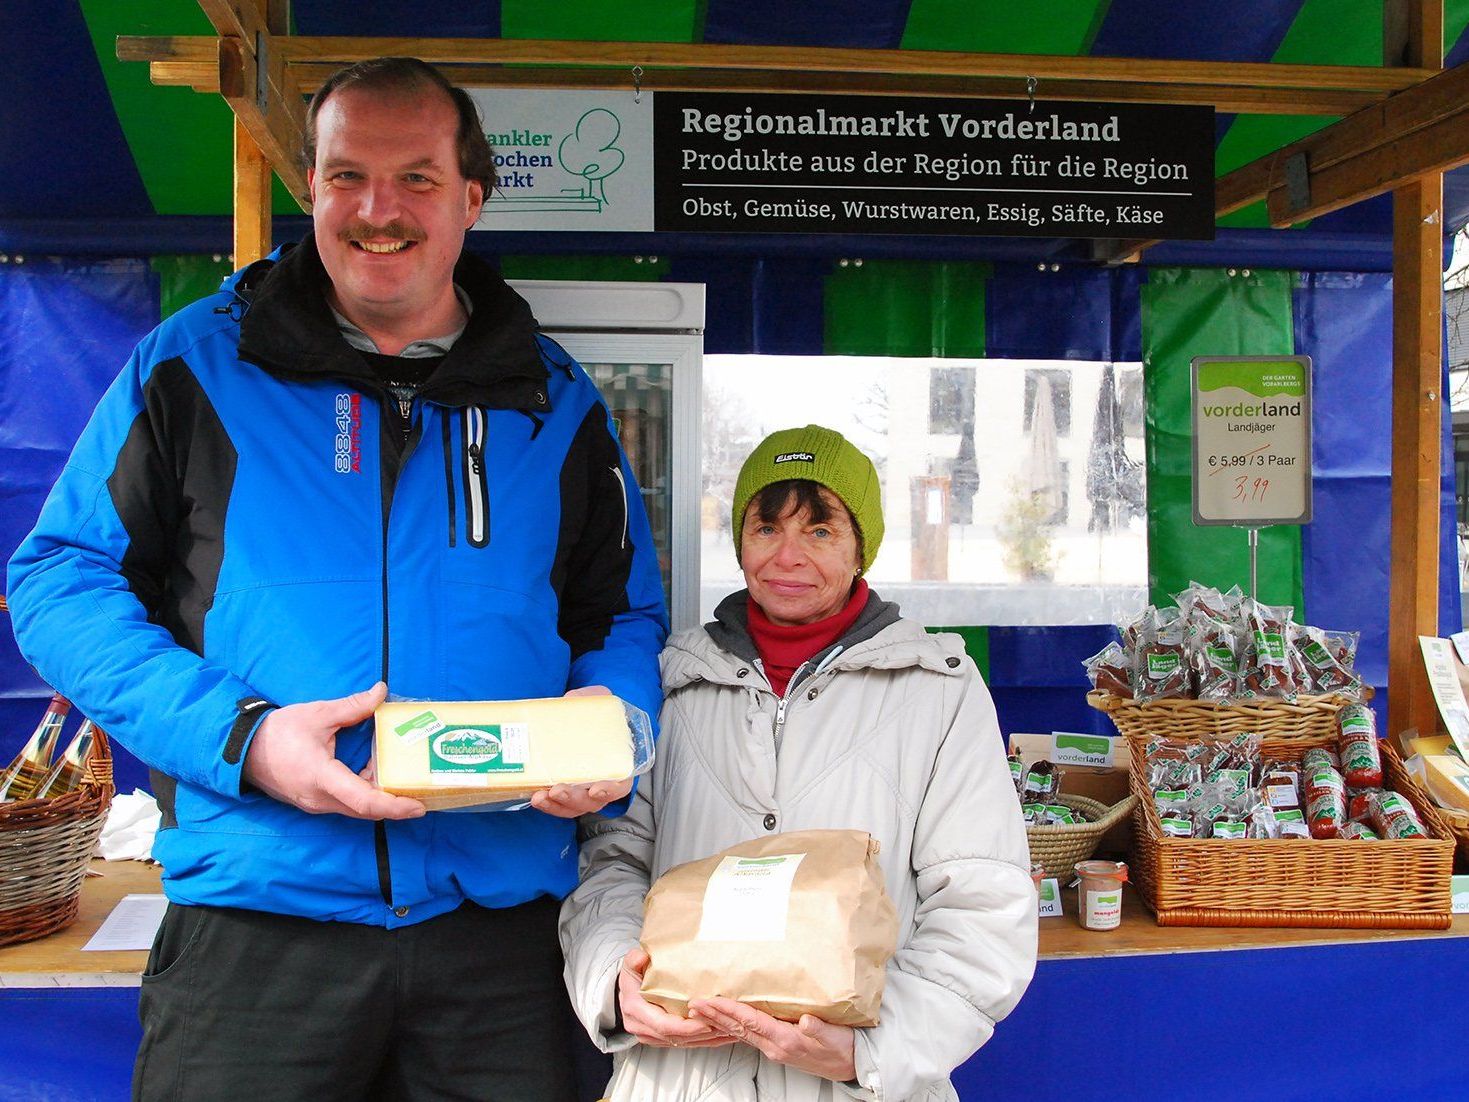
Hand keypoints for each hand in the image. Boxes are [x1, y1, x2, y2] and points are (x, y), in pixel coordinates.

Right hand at [243, 681, 424, 820]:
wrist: (242, 750)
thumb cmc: (278, 732)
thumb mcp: (318, 714)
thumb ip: (353, 707)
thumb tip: (381, 692)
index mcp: (322, 778)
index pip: (363, 800)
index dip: (393, 805)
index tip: (418, 806)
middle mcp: (320, 799)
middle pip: (366, 810)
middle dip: (395, 803)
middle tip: (422, 790)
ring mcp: (316, 805)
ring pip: (356, 809)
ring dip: (380, 796)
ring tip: (403, 777)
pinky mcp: (314, 802)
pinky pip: (346, 804)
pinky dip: (365, 793)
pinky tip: (377, 773)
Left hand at [530, 684, 630, 816]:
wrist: (584, 719)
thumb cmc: (598, 714)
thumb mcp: (598, 701)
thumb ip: (588, 699)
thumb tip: (569, 699)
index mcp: (617, 766)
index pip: (620, 786)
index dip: (609, 791)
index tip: (596, 789)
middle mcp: (602, 784)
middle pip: (591, 802)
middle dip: (573, 799)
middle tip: (557, 790)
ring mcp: (582, 791)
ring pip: (573, 807)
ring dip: (556, 806)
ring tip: (539, 797)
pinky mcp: (564, 791)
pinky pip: (557, 805)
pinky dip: (547, 804)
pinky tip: (534, 796)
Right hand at [617, 949, 735, 1048]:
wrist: (625, 990)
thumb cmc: (632, 976)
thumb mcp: (631, 964)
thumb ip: (634, 960)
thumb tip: (641, 956)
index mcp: (635, 1010)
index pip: (664, 1025)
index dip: (686, 1027)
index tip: (706, 1022)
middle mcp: (641, 1027)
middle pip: (675, 1037)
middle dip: (701, 1034)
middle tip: (724, 1026)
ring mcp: (650, 1036)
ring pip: (681, 1043)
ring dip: (705, 1040)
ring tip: (728, 1031)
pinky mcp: (659, 1039)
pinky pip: (683, 1043)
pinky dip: (702, 1041)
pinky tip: (720, 1036)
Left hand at [688, 997, 855, 1081]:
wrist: (852, 1066)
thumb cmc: (844, 1047)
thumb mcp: (836, 1037)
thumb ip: (819, 1029)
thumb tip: (805, 1021)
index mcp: (785, 1040)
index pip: (749, 1022)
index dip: (728, 1011)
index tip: (709, 1001)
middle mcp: (775, 1046)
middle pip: (738, 1029)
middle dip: (714, 1016)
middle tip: (693, 1004)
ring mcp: (775, 1049)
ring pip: (740, 1033)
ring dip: (720, 1021)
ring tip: (702, 1011)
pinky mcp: (778, 1048)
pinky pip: (749, 1036)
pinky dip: (733, 1027)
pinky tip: (726, 1022)